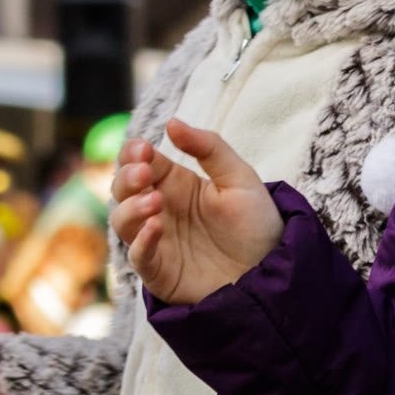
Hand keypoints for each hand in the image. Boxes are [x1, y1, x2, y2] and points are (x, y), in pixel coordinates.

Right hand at [109, 122, 283, 305]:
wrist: (272, 269)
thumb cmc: (256, 223)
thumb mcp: (239, 177)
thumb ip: (208, 147)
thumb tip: (171, 123)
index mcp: (174, 182)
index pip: (139, 160)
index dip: (133, 152)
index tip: (143, 149)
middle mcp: (160, 209)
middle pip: (122, 189)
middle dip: (127, 177)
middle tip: (144, 173)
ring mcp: (157, 240)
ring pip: (121, 221)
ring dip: (130, 208)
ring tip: (154, 202)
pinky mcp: (160, 271)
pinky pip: (137, 256)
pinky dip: (140, 242)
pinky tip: (156, 227)